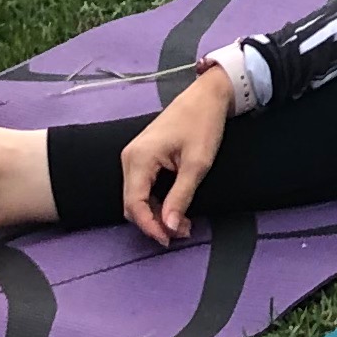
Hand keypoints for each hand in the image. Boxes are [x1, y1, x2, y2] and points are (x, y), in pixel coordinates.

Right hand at [119, 67, 235, 246]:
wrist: (207, 96)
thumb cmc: (203, 124)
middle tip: (183, 232)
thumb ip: (181, 197)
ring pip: (138, 197)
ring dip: (157, 213)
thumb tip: (170, 227)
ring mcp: (135, 156)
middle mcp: (130, 158)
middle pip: (132, 203)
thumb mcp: (197, 164)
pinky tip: (176, 208)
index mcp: (139, 158)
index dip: (150, 226)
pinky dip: (158, 201)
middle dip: (154, 222)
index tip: (170, 239)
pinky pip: (144, 187)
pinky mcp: (143, 156)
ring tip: (184, 223)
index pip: (134, 204)